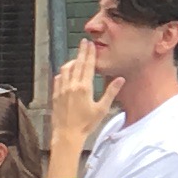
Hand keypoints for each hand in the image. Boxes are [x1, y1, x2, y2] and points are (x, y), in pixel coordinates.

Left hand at [44, 51, 109, 167]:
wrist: (67, 134)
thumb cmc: (86, 124)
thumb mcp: (102, 109)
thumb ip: (111, 92)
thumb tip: (121, 79)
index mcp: (84, 87)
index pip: (88, 65)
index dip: (90, 53)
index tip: (90, 44)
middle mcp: (72, 85)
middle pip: (77, 63)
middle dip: (81, 52)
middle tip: (84, 43)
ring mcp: (62, 89)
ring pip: (66, 69)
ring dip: (72, 62)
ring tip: (77, 59)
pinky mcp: (56, 95)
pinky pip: (58, 78)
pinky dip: (63, 73)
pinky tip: (66, 74)